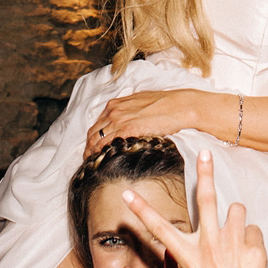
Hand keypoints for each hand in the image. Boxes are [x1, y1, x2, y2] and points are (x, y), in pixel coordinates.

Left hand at [84, 89, 204, 157]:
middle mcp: (114, 111)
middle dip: (89, 148)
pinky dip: (102, 155)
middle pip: (92, 134)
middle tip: (90, 160)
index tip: (92, 148)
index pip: (96, 124)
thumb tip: (124, 121)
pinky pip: (107, 145)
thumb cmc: (164, 104)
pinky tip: (103, 163)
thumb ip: (128, 111)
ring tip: (94, 165)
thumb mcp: (140, 103)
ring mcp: (119, 120)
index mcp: (116, 104)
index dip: (92, 138)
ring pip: (97, 141)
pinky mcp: (128, 130)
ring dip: (93, 154)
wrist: (179, 105)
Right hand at [123, 148, 267, 267]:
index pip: (159, 229)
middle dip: (205, 172)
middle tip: (205, 152)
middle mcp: (208, 246)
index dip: (142, 211)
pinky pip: (253, 231)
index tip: (128, 193)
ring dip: (236, 221)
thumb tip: (202, 235)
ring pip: (236, 210)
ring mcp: (232, 244)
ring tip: (236, 244)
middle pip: (206, 198)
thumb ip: (197, 257)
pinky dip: (252, 241)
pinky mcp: (253, 247)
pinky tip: (251, 262)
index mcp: (188, 258)